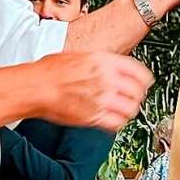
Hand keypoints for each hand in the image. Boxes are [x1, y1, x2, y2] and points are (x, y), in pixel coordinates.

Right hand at [37, 51, 153, 131]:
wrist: (34, 87)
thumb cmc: (49, 71)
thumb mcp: (78, 55)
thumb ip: (98, 61)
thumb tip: (107, 64)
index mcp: (104, 62)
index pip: (139, 72)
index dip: (145, 79)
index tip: (145, 83)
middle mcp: (107, 80)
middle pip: (138, 91)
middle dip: (138, 96)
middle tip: (135, 98)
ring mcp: (101, 99)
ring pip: (131, 109)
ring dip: (131, 110)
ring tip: (126, 110)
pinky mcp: (93, 117)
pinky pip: (117, 124)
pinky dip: (119, 123)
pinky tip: (115, 120)